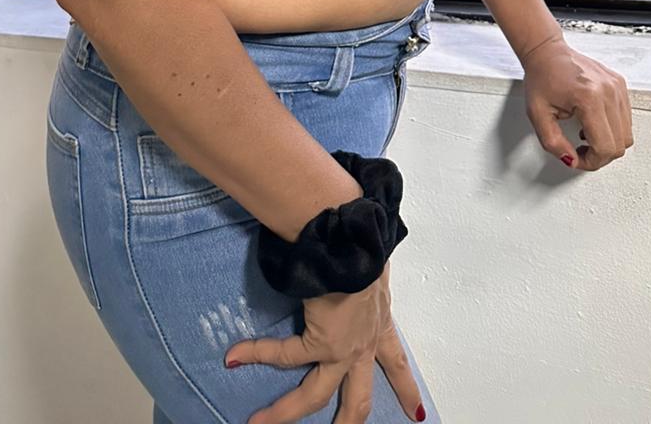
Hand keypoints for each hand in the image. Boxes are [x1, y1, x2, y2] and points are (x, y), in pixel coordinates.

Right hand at [223, 260, 424, 423]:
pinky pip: (283, 354)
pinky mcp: (320, 342)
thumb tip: (355, 257)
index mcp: (379, 325)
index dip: (405, 388)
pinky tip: (234, 356)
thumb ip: (365, 274)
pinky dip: (256, 353)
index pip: (396, 361)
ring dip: (285, 411)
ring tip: (260, 423)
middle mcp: (364, 344)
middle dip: (349, 422)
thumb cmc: (363, 246)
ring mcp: (342, 350)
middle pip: (358, 399)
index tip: (416, 412)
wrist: (355, 245)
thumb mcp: (372, 266)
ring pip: (315, 394)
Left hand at [521, 35, 633, 170]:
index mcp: (589, 97)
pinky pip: (626, 119)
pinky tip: (593, 123)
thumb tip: (571, 161)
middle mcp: (608, 91)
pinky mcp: (620, 85)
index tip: (577, 158)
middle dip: (600, 155)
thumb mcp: (537, 114)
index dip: (591, 162)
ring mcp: (617, 86)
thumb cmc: (541, 76)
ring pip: (626, 134)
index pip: (605, 147)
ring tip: (585, 134)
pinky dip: (613, 128)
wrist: (547, 52)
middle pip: (620, 144)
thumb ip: (553, 143)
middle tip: (581, 151)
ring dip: (607, 142)